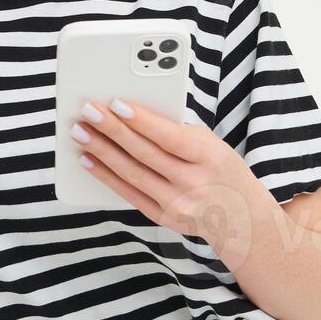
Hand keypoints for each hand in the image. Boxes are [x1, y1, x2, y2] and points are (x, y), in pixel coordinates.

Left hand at [71, 98, 278, 257]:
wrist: (240, 216)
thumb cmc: (219, 168)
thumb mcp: (210, 144)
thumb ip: (176, 132)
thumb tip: (130, 114)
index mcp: (209, 157)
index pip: (170, 137)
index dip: (142, 120)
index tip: (116, 102)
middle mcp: (193, 183)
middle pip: (145, 154)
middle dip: (112, 130)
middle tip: (86, 111)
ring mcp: (176, 204)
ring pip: (132, 174)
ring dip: (101, 151)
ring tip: (80, 132)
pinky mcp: (162, 217)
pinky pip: (128, 194)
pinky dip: (106, 176)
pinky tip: (88, 160)